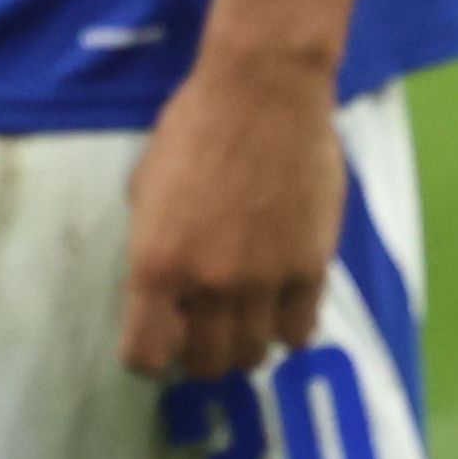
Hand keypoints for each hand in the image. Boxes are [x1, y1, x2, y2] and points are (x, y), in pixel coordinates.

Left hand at [123, 49, 346, 377]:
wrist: (263, 94)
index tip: (155, 342)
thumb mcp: (146, 188)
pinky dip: (287, 328)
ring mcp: (265, 281)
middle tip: (200, 331)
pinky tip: (279, 306)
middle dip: (197, 355)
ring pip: (255, 354)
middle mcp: (209, 284)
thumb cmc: (192, 128)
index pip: (145, 355)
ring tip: (241, 318)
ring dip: (243, 343)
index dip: (147, 358)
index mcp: (156, 264)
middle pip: (207, 363)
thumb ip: (152, 247)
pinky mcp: (312, 269)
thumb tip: (163, 291)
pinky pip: (301, 331)